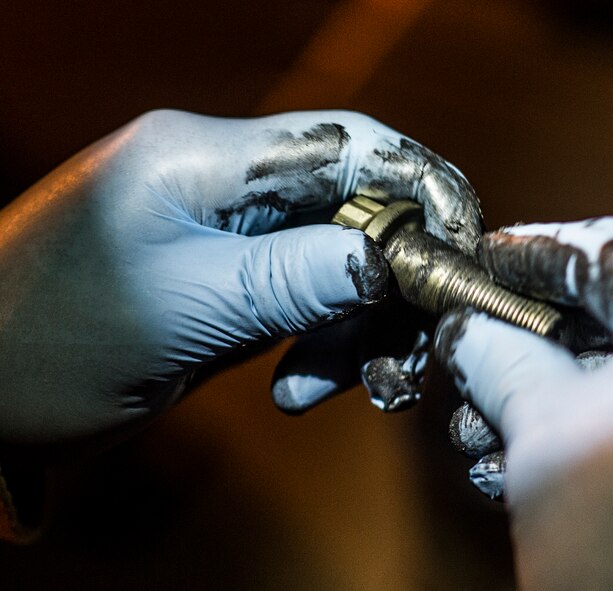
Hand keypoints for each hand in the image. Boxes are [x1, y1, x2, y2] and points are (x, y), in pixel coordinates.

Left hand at [0, 109, 480, 454]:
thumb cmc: (44, 348)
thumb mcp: (181, 314)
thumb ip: (293, 280)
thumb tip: (389, 261)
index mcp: (201, 157)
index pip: (344, 140)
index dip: (419, 186)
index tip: (460, 251)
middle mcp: (220, 178)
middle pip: (351, 204)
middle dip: (385, 281)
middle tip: (397, 355)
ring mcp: (224, 227)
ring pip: (334, 256)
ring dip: (349, 325)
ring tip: (318, 388)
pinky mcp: (226, 271)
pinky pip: (302, 291)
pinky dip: (317, 339)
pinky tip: (296, 386)